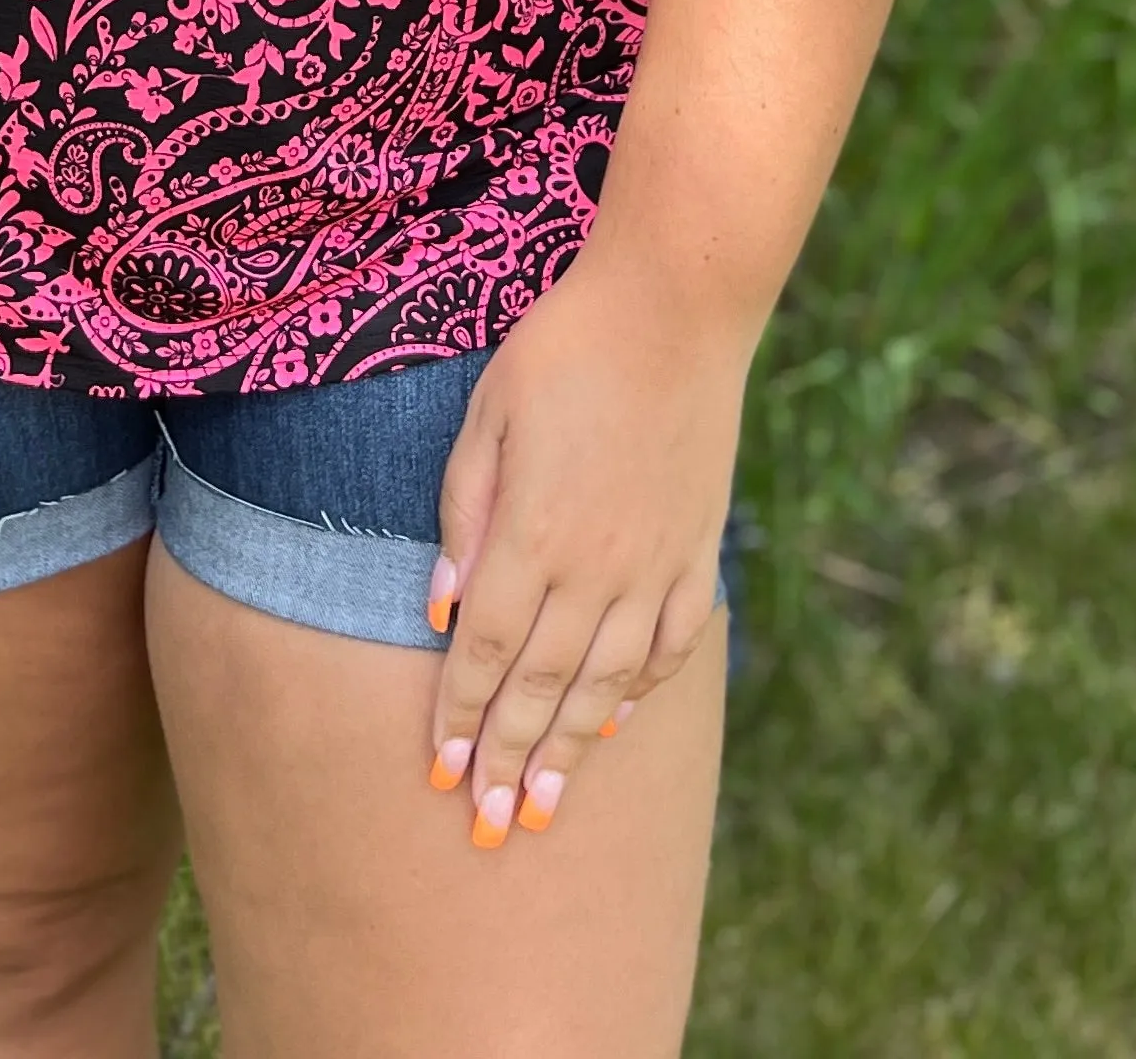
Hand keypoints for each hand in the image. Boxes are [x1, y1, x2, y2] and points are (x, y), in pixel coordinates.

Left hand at [424, 241, 745, 848]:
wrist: (674, 308)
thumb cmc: (564, 348)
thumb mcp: (487, 416)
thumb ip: (462, 515)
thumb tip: (441, 612)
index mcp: (533, 533)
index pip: (486, 651)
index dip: (459, 716)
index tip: (438, 773)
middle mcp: (595, 567)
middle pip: (543, 685)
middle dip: (509, 761)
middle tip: (487, 827)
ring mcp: (654, 564)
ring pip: (607, 682)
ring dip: (571, 749)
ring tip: (545, 808)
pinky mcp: (697, 550)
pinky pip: (669, 643)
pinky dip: (642, 690)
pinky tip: (619, 721)